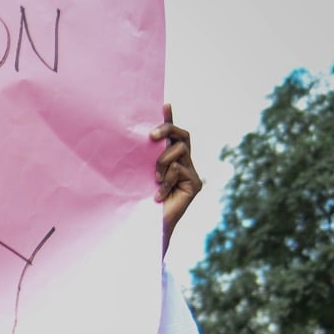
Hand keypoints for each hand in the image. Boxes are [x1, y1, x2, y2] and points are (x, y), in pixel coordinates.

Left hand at [150, 103, 201, 251]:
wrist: (146, 228)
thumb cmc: (138, 202)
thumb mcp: (138, 174)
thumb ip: (144, 157)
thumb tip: (140, 136)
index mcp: (170, 160)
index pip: (173, 134)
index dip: (170, 119)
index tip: (164, 105)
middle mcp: (185, 164)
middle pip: (182, 136)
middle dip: (168, 129)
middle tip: (152, 136)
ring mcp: (192, 174)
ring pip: (179, 150)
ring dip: (162, 162)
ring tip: (154, 180)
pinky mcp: (196, 185)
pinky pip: (179, 169)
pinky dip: (165, 180)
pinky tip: (158, 195)